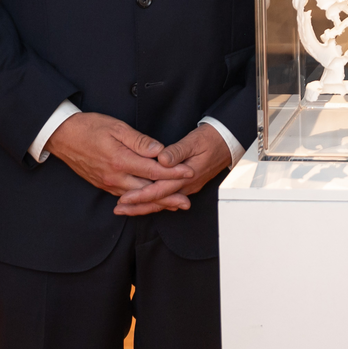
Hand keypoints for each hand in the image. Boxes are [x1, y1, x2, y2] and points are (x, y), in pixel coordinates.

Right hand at [44, 111, 192, 211]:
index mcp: (121, 160)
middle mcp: (115, 176)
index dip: (173, 173)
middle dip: (168, 196)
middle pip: (147, 190)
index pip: (153, 170)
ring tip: (173, 206)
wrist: (63, 136)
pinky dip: (140, 201)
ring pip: (137, 197)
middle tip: (186, 202)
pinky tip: (149, 202)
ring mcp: (108, 183)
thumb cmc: (90, 127)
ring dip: (156, 202)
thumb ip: (140, 141)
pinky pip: (125, 196)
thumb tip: (160, 151)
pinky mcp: (103, 185)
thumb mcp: (117, 127)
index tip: (189, 172)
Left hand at [112, 123, 235, 215]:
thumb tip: (162, 160)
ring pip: (164, 202)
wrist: (229, 142)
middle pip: (159, 201)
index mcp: (187, 175)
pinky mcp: (188, 185)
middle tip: (119, 209)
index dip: (141, 195)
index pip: (160, 189)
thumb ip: (177, 151)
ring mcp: (188, 187)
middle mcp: (187, 185)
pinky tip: (145, 202)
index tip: (125, 198)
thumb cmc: (211, 138)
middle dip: (138, 207)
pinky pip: (169, 197)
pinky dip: (155, 202)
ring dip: (144, 206)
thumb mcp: (194, 140)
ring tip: (126, 208)